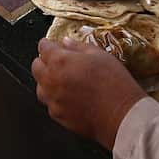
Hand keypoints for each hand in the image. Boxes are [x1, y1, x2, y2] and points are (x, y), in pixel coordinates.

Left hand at [32, 38, 146, 150]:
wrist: (121, 116)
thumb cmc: (114, 83)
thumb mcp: (101, 56)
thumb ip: (79, 47)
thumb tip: (66, 42)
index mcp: (60, 61)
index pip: (44, 47)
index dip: (48, 44)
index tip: (53, 44)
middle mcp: (51, 80)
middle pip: (36, 67)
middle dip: (44, 61)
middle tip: (58, 61)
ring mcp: (52, 100)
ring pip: (40, 87)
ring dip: (47, 81)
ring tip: (63, 80)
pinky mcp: (58, 116)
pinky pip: (50, 104)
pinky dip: (55, 98)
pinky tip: (69, 97)